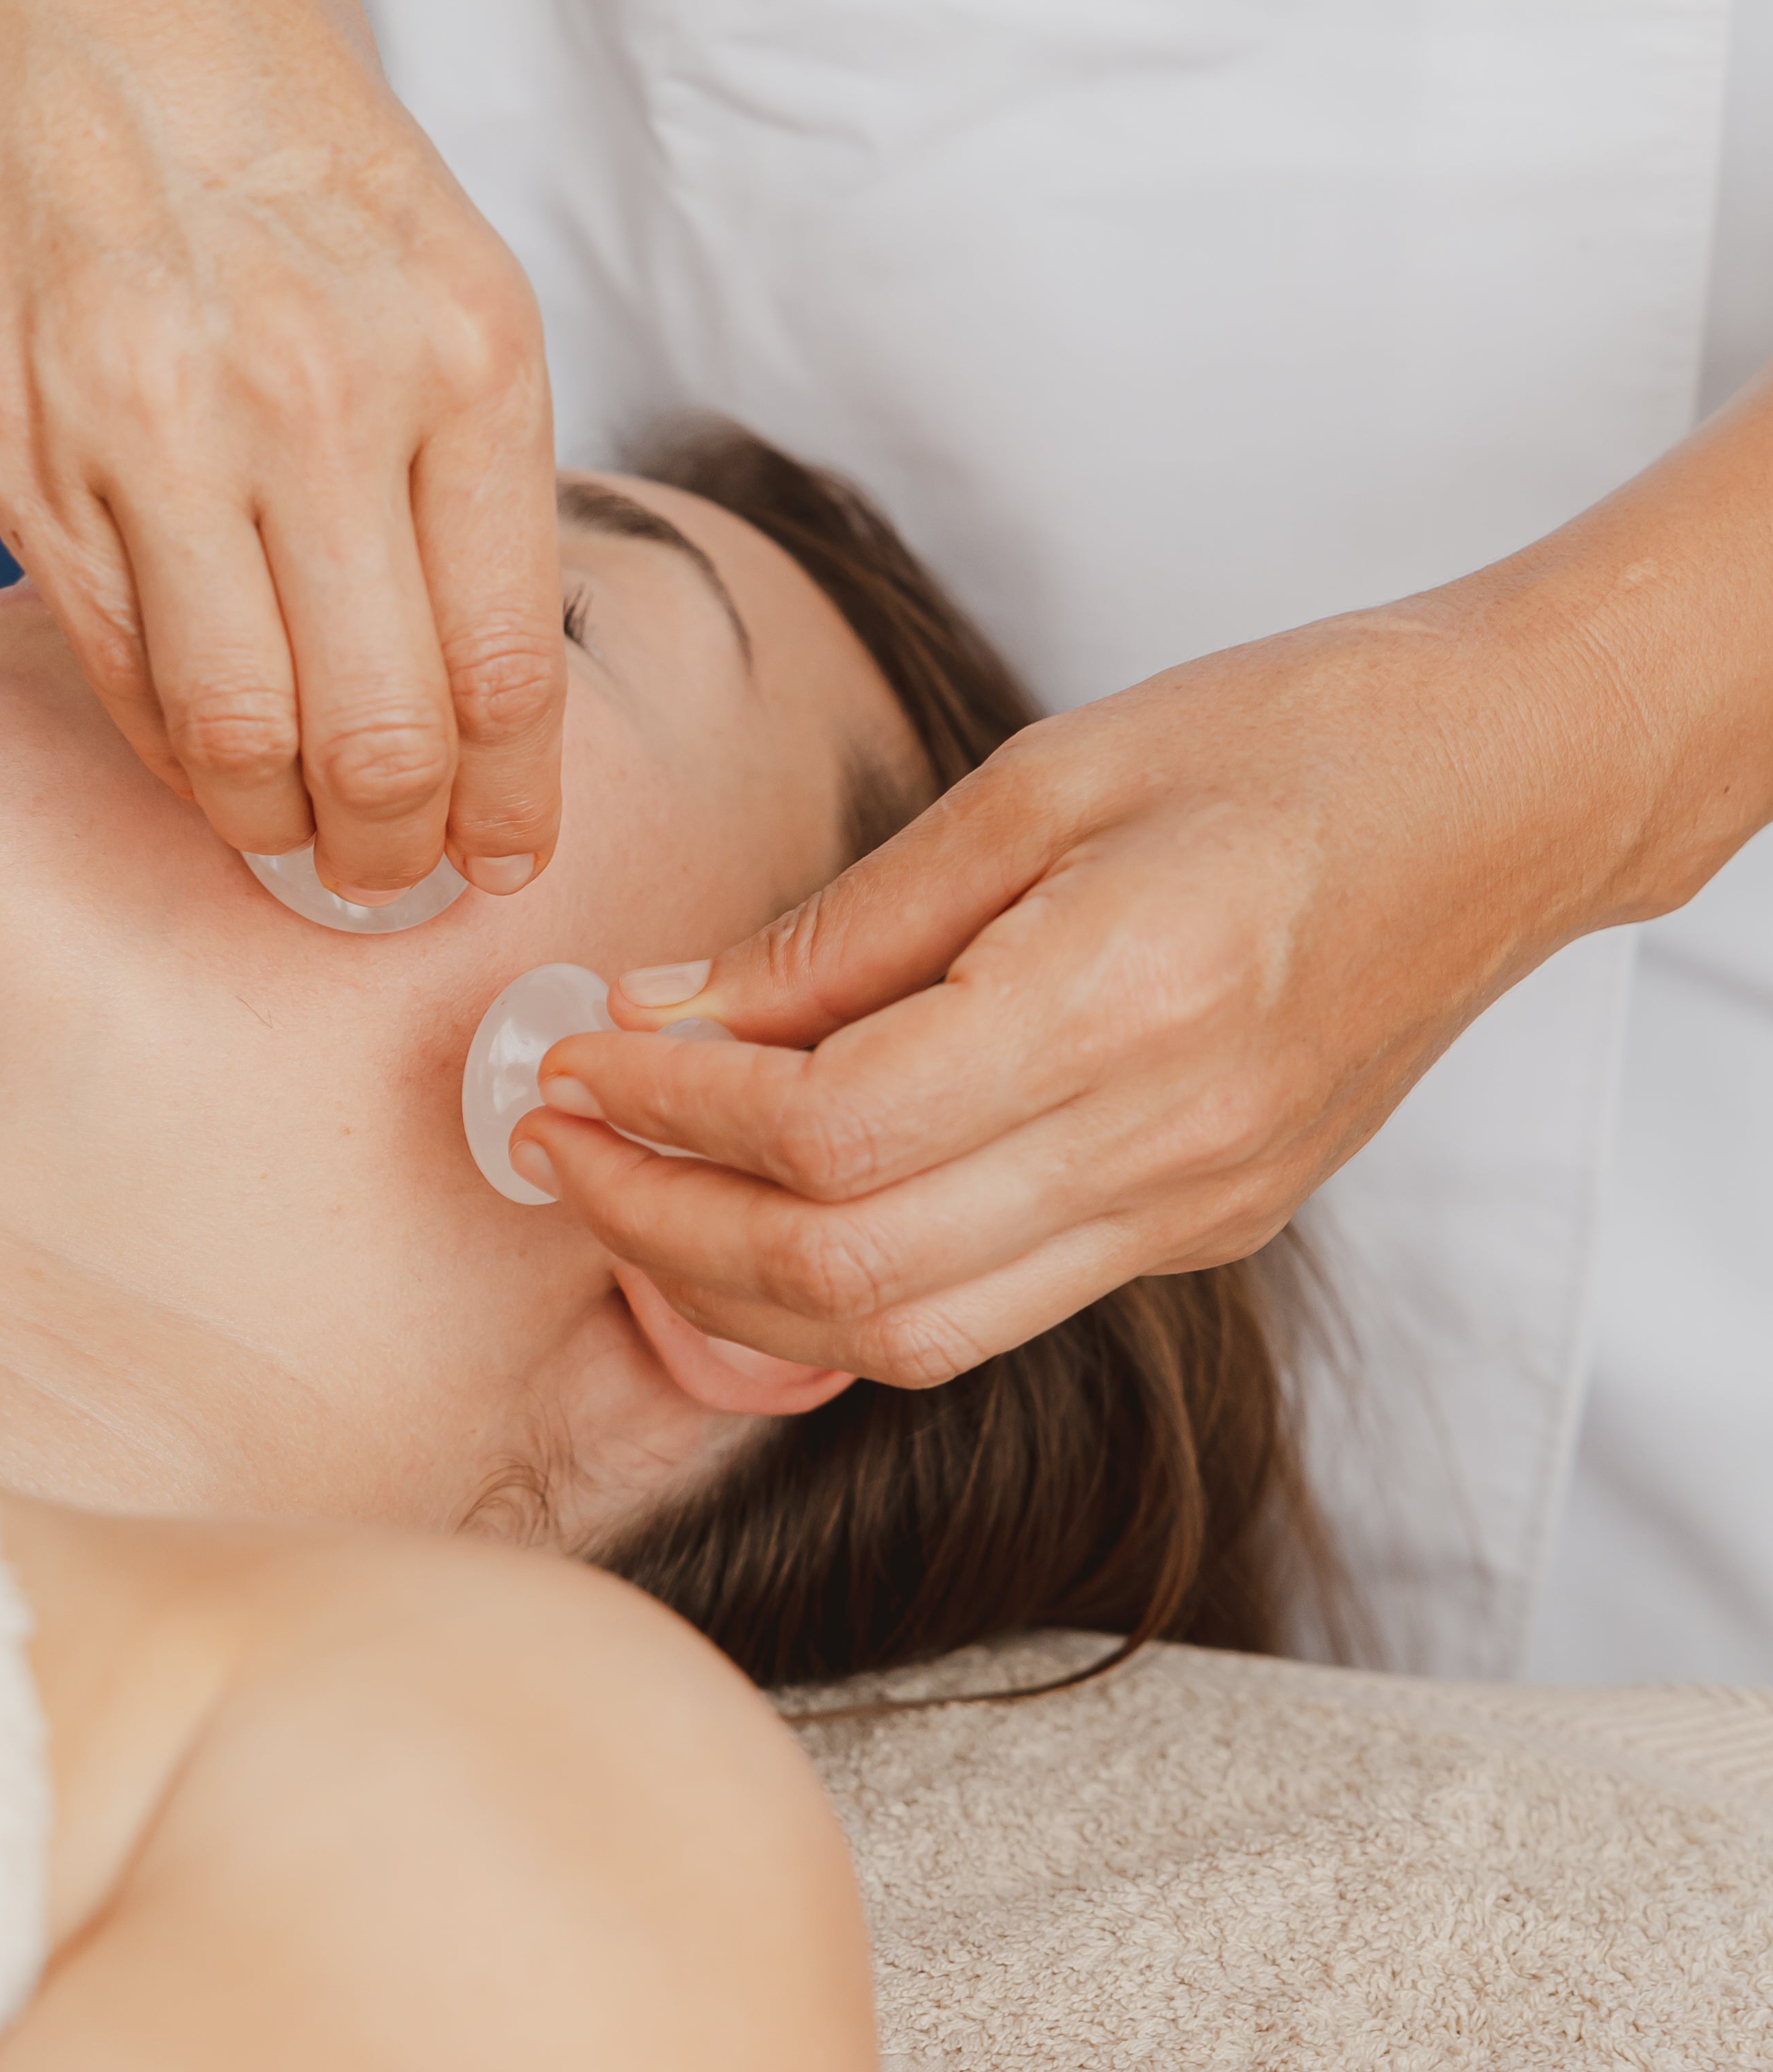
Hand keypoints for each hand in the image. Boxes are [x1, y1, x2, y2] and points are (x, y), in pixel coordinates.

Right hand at [0, 0, 567, 903]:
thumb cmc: (256, 82)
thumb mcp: (424, 241)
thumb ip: (443, 443)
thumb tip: (457, 663)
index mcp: (465, 345)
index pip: (510, 666)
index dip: (509, 808)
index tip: (502, 863)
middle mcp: (323, 399)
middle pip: (384, 736)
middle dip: (396, 857)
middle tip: (389, 889)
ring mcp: (160, 428)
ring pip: (237, 733)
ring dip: (272, 831)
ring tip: (289, 852)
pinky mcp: (22, 442)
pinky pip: (115, 658)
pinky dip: (161, 740)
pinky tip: (189, 756)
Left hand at [518, 553, 1742, 1383]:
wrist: (1517, 794)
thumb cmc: (1293, 736)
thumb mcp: (1047, 775)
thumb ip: (852, 923)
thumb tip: (667, 1009)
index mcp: (1119, 1009)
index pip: (826, 1133)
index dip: (667, 1108)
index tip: (567, 1053)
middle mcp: (1162, 1149)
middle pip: (847, 1276)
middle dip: (663, 1228)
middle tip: (554, 1142)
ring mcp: (1194, 1212)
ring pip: (912, 1335)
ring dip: (737, 1285)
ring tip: (630, 1183)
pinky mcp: (1207, 1228)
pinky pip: (990, 1303)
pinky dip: (849, 1274)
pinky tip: (771, 1197)